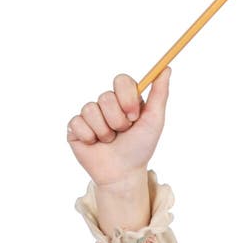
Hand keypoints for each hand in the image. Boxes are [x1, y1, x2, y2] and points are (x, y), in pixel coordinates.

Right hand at [67, 69, 170, 188]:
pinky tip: (95, 144)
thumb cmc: (140, 147)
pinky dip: (90, 137)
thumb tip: (166, 68)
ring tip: (110, 141)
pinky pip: (78, 123)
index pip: (121, 80)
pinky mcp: (75, 127)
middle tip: (123, 132)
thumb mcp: (154, 121)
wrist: (123, 173)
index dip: (126, 97)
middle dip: (118, 120)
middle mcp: (106, 104)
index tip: (134, 116)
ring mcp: (89, 114)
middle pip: (105, 97)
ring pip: (91, 110)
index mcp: (125, 99)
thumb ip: (160, 94)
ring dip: (105, 131)